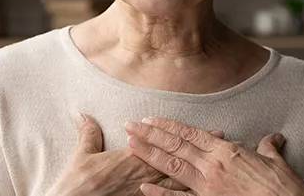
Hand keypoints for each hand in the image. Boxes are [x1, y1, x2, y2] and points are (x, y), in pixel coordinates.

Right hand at [49, 113, 222, 195]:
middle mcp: (143, 173)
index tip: (211, 131)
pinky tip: (201, 192)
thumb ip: (88, 134)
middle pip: (180, 159)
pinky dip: (185, 194)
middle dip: (204, 150)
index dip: (191, 138)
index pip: (167, 144)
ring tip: (221, 162)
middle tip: (226, 142)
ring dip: (202, 170)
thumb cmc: (77, 182)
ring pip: (180, 180)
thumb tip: (83, 114)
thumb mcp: (82, 154)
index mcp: (132, 157)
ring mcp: (144, 190)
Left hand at [124, 117, 303, 195]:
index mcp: (228, 151)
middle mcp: (213, 166)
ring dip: (149, 154)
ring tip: (130, 143)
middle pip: (175, 145)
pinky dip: (160, 193)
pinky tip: (143, 187)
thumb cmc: (284, 189)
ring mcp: (208, 187)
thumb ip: (269, 148)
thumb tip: (272, 138)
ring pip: (172, 166)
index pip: (191, 133)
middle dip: (150, 135)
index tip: (151, 119)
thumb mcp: (277, 162)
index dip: (169, 126)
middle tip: (129, 125)